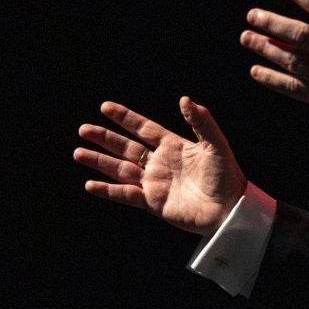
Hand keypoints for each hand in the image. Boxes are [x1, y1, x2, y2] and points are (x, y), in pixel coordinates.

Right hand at [74, 97, 246, 234]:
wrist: (230, 210)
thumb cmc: (227, 176)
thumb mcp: (215, 145)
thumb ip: (201, 121)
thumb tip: (184, 98)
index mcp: (173, 146)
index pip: (143, 128)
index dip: (125, 118)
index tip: (105, 107)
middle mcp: (160, 163)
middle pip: (125, 147)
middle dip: (104, 138)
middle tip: (83, 129)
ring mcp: (155, 183)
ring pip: (120, 169)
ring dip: (99, 161)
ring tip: (78, 152)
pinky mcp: (153, 203)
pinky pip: (125, 194)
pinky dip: (108, 190)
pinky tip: (90, 184)